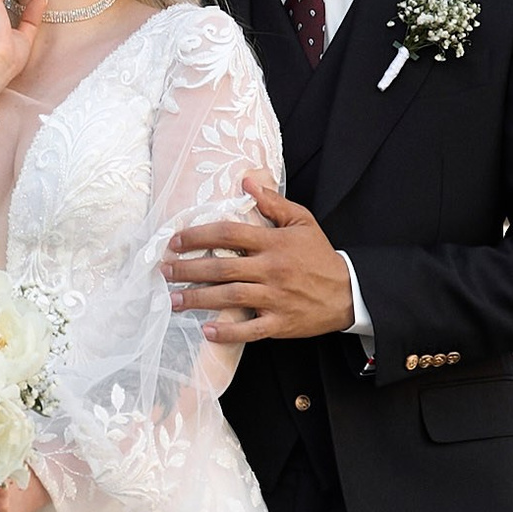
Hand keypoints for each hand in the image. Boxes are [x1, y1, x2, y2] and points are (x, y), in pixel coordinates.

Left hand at [164, 181, 357, 341]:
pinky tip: (206, 330)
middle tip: (164, 271)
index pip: (228, 234)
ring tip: (173, 300)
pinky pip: (250, 330)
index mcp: (274, 243)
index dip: (197, 236)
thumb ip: (272, 203)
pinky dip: (227, 332)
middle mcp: (272, 269)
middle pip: (222, 267)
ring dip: (198, 299)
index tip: (174, 241)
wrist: (348, 292)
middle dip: (188, 270)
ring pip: (230, 298)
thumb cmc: (319, 255)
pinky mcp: (280, 323)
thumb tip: (247, 180)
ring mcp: (275, 298)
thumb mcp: (302, 221)